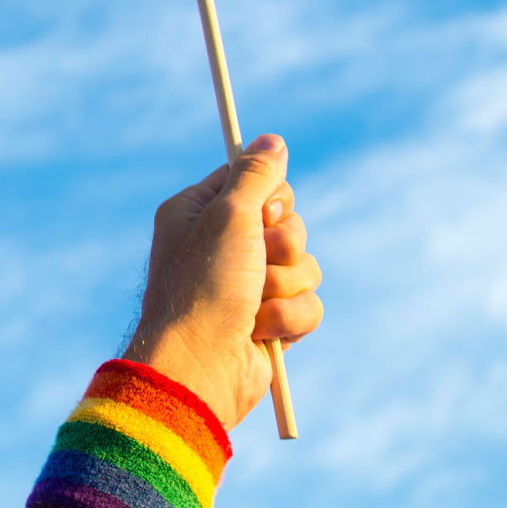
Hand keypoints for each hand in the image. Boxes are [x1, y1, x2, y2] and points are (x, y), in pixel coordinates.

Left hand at [122, 134, 323, 428]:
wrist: (199, 367)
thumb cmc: (204, 287)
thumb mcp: (228, 215)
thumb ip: (255, 175)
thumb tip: (273, 140)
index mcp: (199, 213)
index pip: (256, 183)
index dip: (272, 200)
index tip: (264, 214)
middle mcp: (222, 246)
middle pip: (289, 224)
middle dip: (284, 246)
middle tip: (258, 261)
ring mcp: (246, 286)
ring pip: (304, 266)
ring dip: (285, 285)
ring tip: (252, 303)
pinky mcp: (268, 322)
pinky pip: (307, 305)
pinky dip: (290, 319)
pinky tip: (259, 332)